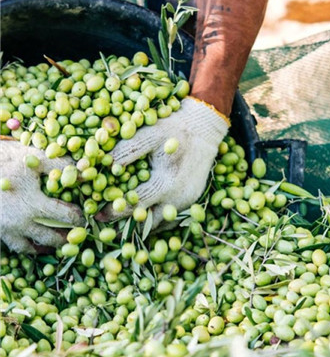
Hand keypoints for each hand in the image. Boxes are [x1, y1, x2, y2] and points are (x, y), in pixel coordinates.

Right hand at [0, 140, 83, 253]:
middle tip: (79, 234)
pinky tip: (40, 244)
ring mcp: (8, 229)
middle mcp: (21, 221)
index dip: (79, 217)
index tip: (86, 215)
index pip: (67, 216)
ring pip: (34, 247)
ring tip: (61, 242)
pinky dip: (31, 248)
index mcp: (33, 203)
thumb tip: (84, 171)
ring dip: (50, 246)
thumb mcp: (31, 159)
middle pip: (52, 237)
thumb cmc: (3, 165)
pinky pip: (17, 247)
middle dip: (69, 237)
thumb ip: (59, 165)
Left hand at [99, 97, 228, 227]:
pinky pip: (170, 217)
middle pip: (147, 221)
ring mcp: (186, 201)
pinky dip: (155, 220)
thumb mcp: (148, 133)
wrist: (205, 128)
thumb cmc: (174, 127)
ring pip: (160, 223)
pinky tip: (141, 217)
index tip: (98, 215)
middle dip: (125, 225)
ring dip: (140, 225)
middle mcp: (178, 197)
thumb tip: (98, 165)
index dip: (114, 211)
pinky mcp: (192, 201)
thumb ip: (124, 151)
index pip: (134, 204)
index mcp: (166, 182)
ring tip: (121, 226)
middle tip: (106, 228)